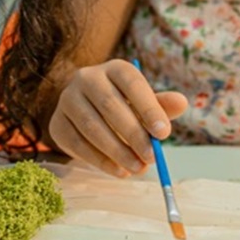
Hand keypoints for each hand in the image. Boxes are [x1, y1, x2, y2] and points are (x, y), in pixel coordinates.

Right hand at [46, 61, 188, 177]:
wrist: (86, 112)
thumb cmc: (125, 107)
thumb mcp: (145, 104)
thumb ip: (161, 106)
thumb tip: (181, 103)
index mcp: (114, 68)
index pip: (132, 84)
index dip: (149, 108)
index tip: (164, 134)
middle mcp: (86, 78)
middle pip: (110, 105)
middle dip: (133, 135)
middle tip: (151, 158)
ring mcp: (67, 100)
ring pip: (91, 127)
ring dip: (117, 151)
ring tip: (137, 168)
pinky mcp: (57, 123)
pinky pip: (77, 144)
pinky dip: (100, 161)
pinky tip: (119, 171)